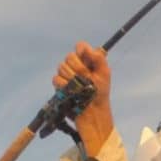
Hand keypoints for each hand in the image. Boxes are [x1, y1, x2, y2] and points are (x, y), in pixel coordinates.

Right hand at [53, 41, 113, 156]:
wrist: (93, 114)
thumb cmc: (100, 94)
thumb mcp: (104, 74)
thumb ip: (97, 58)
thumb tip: (84, 47)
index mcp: (89, 61)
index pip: (80, 47)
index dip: (81, 50)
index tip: (84, 57)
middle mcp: (77, 66)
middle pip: (69, 57)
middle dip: (78, 68)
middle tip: (87, 79)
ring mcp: (67, 76)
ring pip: (61, 67)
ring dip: (72, 79)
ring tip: (80, 89)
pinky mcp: (60, 86)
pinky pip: (56, 80)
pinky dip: (64, 86)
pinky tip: (72, 93)